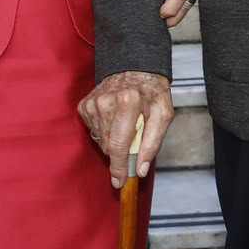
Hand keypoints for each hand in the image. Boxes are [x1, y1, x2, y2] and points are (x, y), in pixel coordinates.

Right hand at [78, 71, 173, 185]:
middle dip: (121, 152)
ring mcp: (92, 103)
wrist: (135, 66)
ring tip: (125, 124)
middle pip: (109, 146)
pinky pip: (93, 130)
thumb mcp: (163, 114)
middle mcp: (106, 102)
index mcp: (127, 102)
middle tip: (134, 139)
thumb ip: (153, 143)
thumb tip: (139, 169)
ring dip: (113, 140)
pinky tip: (114, 118)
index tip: (119, 182)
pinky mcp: (85, 104)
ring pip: (101, 140)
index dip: (119, 167)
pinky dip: (105, 130)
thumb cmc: (152, 91)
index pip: (119, 145)